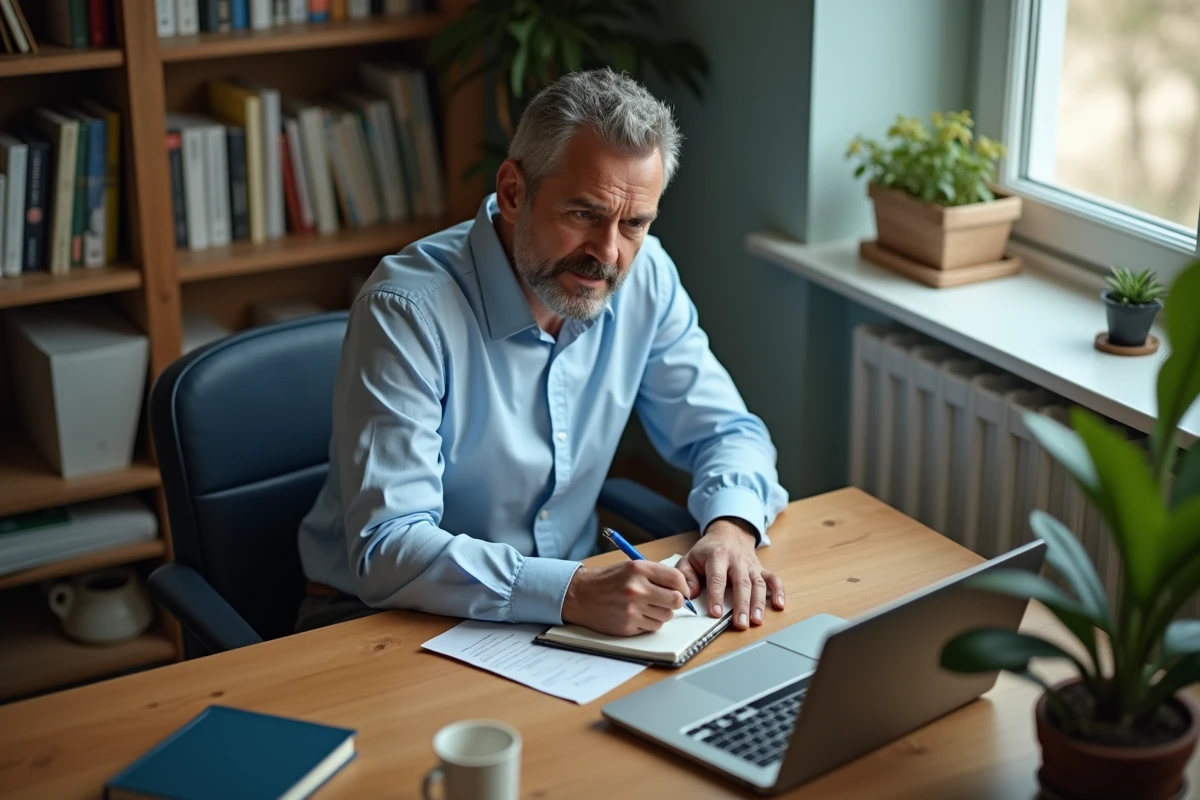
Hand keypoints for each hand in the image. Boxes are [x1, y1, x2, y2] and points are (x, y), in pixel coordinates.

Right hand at [561, 560, 690, 635]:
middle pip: (675, 600)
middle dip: (675, 602)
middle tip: (667, 600)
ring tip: (648, 606)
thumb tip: (681, 587)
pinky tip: (638, 615)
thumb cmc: (606, 580)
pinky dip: (650, 623)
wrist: (579, 595)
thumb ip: (655, 574)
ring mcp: (632, 609)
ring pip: (666, 617)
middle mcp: (636, 589)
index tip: (682, 590)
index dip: (683, 586)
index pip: (676, 578)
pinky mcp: (628, 626)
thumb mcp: (630, 567)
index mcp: (638, 569)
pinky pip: (653, 627)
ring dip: (662, 613)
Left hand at [677, 518, 785, 630]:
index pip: (717, 578)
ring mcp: (751, 565)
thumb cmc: (707, 551)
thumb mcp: (690, 558)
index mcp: (717, 556)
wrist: (729, 533)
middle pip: (741, 583)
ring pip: (758, 583)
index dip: (716, 596)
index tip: (716, 613)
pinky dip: (778, 591)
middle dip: (742, 605)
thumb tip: (690, 595)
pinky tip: (779, 605)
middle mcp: (737, 560)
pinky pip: (773, 579)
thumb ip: (685, 576)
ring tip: (756, 620)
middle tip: (740, 623)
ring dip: (759, 603)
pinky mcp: (761, 569)